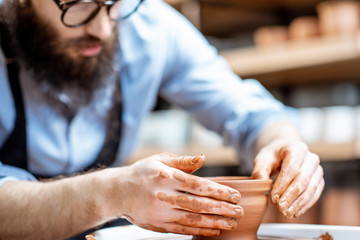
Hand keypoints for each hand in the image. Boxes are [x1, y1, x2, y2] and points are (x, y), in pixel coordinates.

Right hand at [121, 153, 243, 236]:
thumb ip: (182, 161)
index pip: (198, 185)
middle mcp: (164, 195)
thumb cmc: (140, 173)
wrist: (115, 192)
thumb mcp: (159, 160)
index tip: (235, 195)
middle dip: (222, 208)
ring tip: (231, 222)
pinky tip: (213, 230)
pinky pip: (182, 229)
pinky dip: (199, 231)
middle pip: (198, 204)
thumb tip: (203, 158)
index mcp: (166, 176)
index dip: (218, 191)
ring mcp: (160, 212)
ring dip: (215, 222)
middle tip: (239, 211)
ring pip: (193, 219)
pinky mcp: (157, 225)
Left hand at [251, 141, 323, 218]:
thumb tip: (260, 181)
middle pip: (302, 179)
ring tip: (286, 213)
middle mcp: (311, 158)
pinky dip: (305, 205)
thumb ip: (260, 170)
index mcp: (297, 148)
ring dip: (298, 203)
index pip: (291, 168)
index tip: (273, 198)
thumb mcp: (263, 159)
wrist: (284, 154)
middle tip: (280, 208)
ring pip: (310, 189)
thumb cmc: (273, 157)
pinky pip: (315, 194)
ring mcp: (317, 170)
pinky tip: (295, 212)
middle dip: (290, 196)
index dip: (282, 185)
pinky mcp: (319, 180)